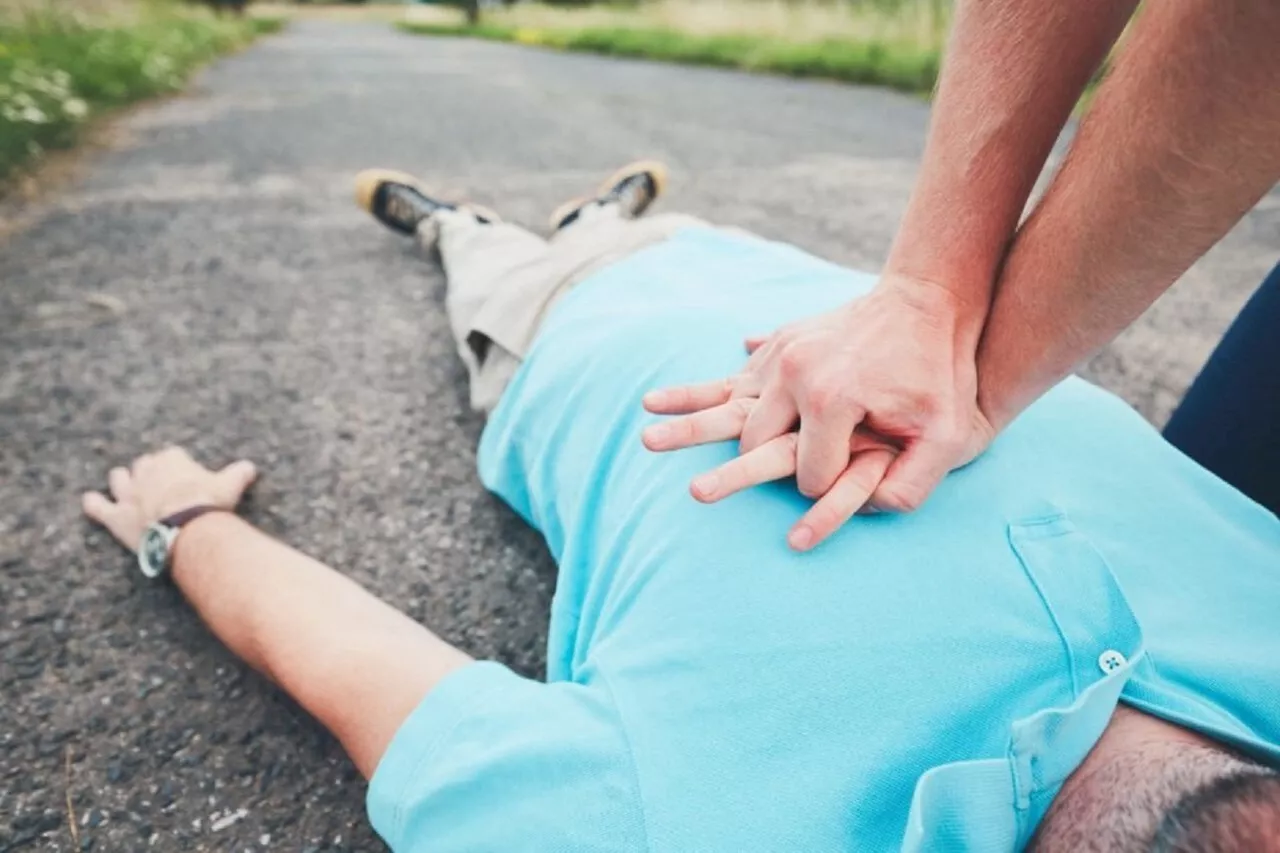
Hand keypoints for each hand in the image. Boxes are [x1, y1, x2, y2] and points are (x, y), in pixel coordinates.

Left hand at [82, 446, 257, 552]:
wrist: (187, 528)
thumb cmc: (209, 504)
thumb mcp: (230, 486)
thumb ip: (239, 474)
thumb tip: (251, 467)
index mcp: (171, 459)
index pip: (171, 455)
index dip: (176, 465)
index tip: (182, 473)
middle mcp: (146, 471)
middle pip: (143, 464)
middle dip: (148, 471)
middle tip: (155, 480)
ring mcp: (129, 493)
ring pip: (119, 479)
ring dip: (122, 480)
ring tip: (122, 481)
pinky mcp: (117, 515)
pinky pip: (99, 507)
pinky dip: (94, 504)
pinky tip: (90, 501)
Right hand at [642, 274, 995, 549]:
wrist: (926, 301)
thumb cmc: (939, 375)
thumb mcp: (946, 435)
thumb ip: (913, 483)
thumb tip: (870, 511)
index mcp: (831, 399)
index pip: (808, 473)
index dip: (825, 491)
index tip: (841, 485)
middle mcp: (795, 374)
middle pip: (755, 443)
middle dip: (738, 473)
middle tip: (697, 495)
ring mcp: (782, 355)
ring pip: (726, 404)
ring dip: (686, 424)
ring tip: (646, 439)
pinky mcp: (776, 344)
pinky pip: (731, 376)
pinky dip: (696, 391)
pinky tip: (658, 400)